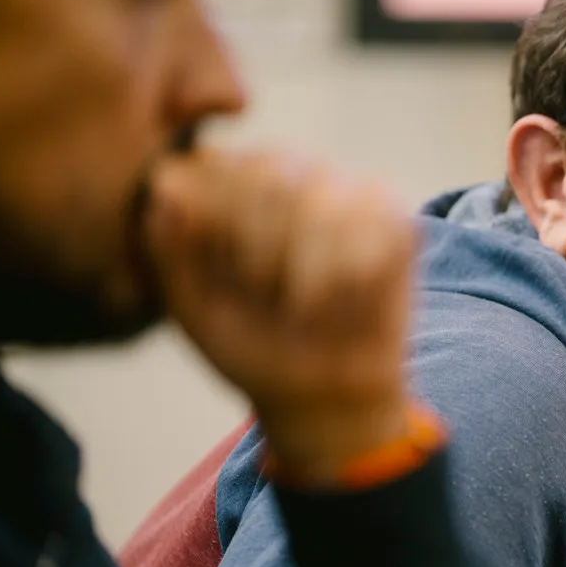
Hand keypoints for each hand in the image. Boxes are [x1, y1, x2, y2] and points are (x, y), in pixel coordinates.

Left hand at [147, 149, 415, 482]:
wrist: (321, 399)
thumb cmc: (253, 348)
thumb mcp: (193, 308)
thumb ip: (169, 247)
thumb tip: (167, 185)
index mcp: (235, 185)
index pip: (218, 167)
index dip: (218, 231)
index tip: (225, 283)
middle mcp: (293, 173)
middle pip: (271, 176)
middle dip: (262, 253)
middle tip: (269, 298)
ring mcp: (349, 192)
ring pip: (325, 206)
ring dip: (310, 274)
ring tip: (309, 306)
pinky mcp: (398, 220)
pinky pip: (378, 229)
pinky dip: (358, 277)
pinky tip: (350, 302)